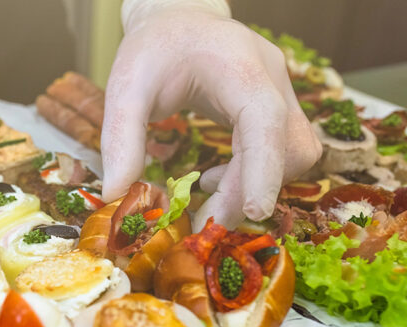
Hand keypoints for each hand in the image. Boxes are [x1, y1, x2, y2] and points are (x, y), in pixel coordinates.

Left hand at [101, 3, 320, 229]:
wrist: (178, 18)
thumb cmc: (153, 48)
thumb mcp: (125, 87)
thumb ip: (121, 138)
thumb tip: (117, 194)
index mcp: (238, 66)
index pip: (265, 120)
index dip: (263, 169)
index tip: (251, 212)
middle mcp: (272, 78)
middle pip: (289, 145)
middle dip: (254, 189)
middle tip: (208, 220)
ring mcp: (281, 92)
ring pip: (296, 152)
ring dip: (258, 183)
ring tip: (209, 189)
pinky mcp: (279, 107)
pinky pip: (284, 150)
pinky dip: (257, 174)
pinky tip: (218, 177)